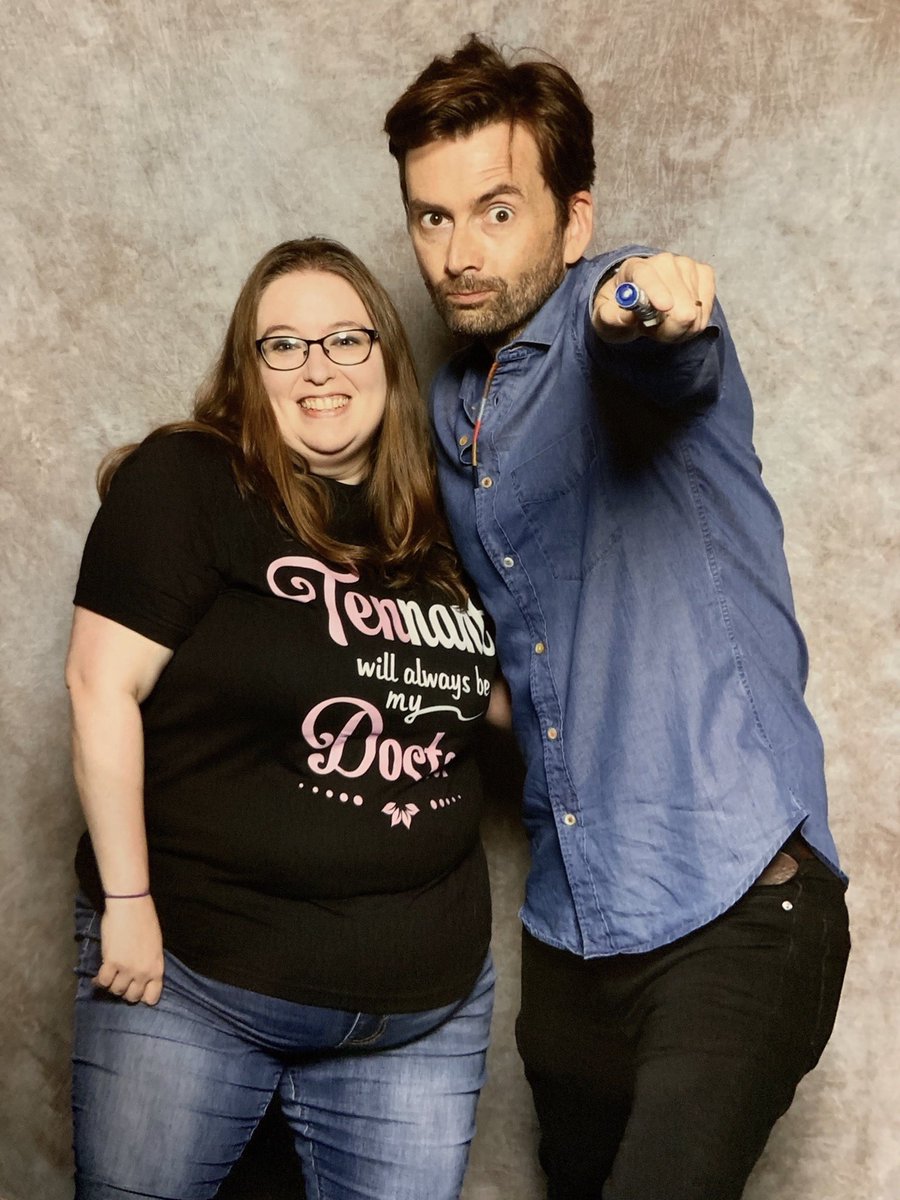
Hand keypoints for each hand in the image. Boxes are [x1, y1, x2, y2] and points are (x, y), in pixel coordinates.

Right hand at [95, 895, 164, 1004]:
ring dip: (112, 985)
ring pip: (116, 991)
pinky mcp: (111, 963)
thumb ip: (149, 964)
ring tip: (110, 975)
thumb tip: (139, 978)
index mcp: (157, 968)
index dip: (142, 996)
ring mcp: (127, 969)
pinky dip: (99, 980)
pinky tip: (99, 974)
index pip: (151, 998)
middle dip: (125, 991)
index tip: (135, 989)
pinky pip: (103, 982)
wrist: (131, 905)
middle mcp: (144, 972)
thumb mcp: (155, 946)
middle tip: (120, 980)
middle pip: (131, 997)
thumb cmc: (145, 921)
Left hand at [592, 253, 715, 343]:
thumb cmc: (620, 311)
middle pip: (677, 300)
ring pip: (694, 310)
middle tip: (654, 331)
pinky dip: (696, 322)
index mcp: (633, 268)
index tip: (664, 307)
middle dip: (669, 327)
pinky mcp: (704, 273)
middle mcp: (662, 261)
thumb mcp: (606, 319)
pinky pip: (707, 307)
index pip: (646, 275)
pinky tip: (681, 320)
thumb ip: (612, 318)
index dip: (656, 290)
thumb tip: (626, 316)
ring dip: (681, 328)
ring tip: (665, 324)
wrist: (637, 305)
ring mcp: (686, 265)